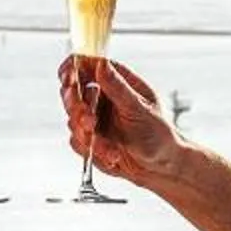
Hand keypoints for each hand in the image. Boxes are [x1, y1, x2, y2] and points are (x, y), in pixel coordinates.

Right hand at [57, 56, 180, 187]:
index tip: (70, 81)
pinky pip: (77, 142)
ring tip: (110, 147)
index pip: (86, 65)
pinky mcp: (90, 138)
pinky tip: (112, 155)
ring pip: (72, 120)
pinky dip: (93, 151)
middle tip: (90, 122)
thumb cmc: (159, 134)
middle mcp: (102, 97)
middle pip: (71, 91)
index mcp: (117, 80)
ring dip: (88, 135)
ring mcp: (94, 118)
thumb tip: (101, 64)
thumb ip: (117, 87)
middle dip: (77, 108)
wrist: (161, 166)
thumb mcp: (139, 108)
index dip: (72, 69)